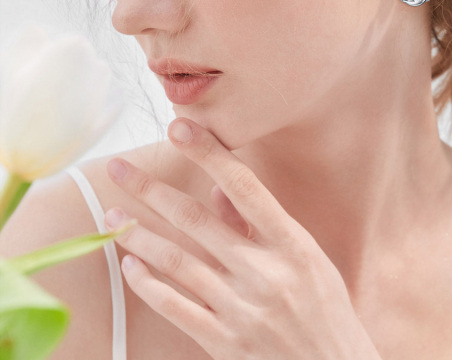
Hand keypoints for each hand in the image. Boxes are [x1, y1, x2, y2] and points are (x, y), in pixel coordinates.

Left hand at [103, 118, 381, 359]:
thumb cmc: (326, 308)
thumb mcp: (308, 257)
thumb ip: (263, 223)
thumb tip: (217, 188)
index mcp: (291, 244)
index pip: (243, 186)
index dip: (209, 154)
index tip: (180, 127)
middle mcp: (264, 271)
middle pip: (195, 219)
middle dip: (151, 190)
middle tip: (118, 169)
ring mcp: (241, 308)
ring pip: (176, 261)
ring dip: (138, 235)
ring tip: (110, 215)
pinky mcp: (224, 341)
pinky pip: (176, 307)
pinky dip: (148, 285)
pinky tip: (130, 265)